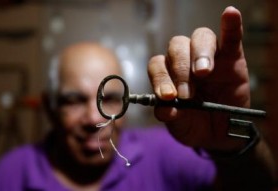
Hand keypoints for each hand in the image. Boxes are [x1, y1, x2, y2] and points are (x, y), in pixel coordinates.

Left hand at [147, 6, 248, 151]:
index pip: (158, 65)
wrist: (219, 134)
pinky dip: (231, 25)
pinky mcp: (232, 57)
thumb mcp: (179, 125)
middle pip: (176, 47)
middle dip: (179, 70)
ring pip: (200, 38)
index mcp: (168, 74)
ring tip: (203, 73)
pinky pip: (231, 37)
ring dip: (199, 54)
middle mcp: (185, 60)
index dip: (160, 78)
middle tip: (187, 94)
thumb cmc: (194, 124)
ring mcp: (209, 57)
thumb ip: (170, 116)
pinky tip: (230, 15)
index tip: (168, 97)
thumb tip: (165, 109)